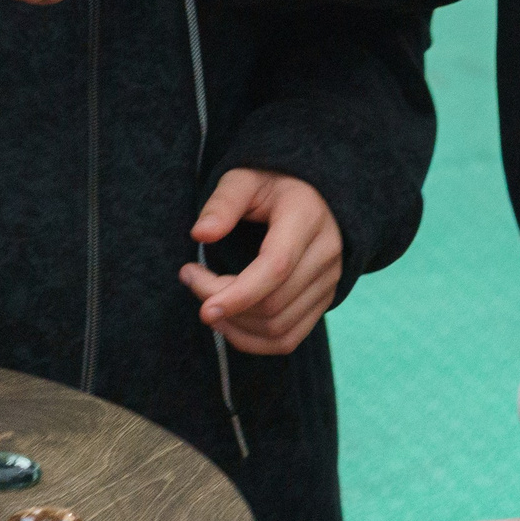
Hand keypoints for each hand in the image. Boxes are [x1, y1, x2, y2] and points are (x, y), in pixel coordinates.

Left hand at [180, 169, 342, 354]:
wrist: (313, 196)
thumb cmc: (271, 185)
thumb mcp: (244, 179)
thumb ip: (223, 203)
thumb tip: (200, 235)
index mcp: (306, 217)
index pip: (276, 268)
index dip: (238, 294)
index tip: (203, 305)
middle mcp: (325, 253)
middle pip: (273, 303)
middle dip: (225, 304)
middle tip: (191, 279)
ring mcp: (329, 281)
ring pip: (279, 327)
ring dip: (235, 326)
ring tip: (206, 303)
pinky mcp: (324, 301)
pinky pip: (288, 339)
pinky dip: (253, 341)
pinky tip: (228, 323)